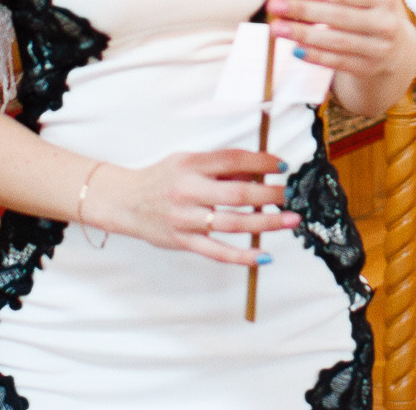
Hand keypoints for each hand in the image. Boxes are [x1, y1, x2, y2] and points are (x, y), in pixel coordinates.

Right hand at [85, 151, 298, 265]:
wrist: (124, 201)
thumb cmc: (162, 178)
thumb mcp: (187, 161)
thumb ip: (220, 167)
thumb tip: (259, 172)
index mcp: (190, 165)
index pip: (231, 160)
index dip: (260, 162)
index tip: (282, 166)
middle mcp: (187, 191)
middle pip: (236, 194)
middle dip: (269, 195)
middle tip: (292, 195)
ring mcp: (185, 219)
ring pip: (231, 224)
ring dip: (265, 223)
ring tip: (289, 220)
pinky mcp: (182, 241)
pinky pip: (216, 252)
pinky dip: (242, 256)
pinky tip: (264, 256)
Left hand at [266, 0, 415, 82]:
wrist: (396, 48)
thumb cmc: (374, 8)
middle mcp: (385, 23)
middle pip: (337, 16)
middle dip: (302, 10)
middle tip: (273, 6)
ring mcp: (378, 49)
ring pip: (336, 41)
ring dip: (303, 35)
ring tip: (276, 28)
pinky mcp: (368, 69)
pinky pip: (338, 62)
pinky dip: (316, 57)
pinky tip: (295, 50)